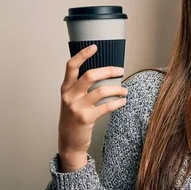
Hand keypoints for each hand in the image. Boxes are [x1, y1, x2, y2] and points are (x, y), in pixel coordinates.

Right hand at [58, 44, 128, 167]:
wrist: (69, 143)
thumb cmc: (73, 118)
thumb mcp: (71, 100)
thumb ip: (80, 87)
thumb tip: (101, 72)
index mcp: (65, 88)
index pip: (71, 66)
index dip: (83, 55)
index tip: (95, 47)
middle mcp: (69, 96)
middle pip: (90, 75)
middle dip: (108, 70)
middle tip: (120, 70)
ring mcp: (77, 107)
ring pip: (101, 91)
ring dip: (117, 89)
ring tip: (125, 90)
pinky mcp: (86, 119)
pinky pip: (106, 106)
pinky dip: (118, 103)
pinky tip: (123, 101)